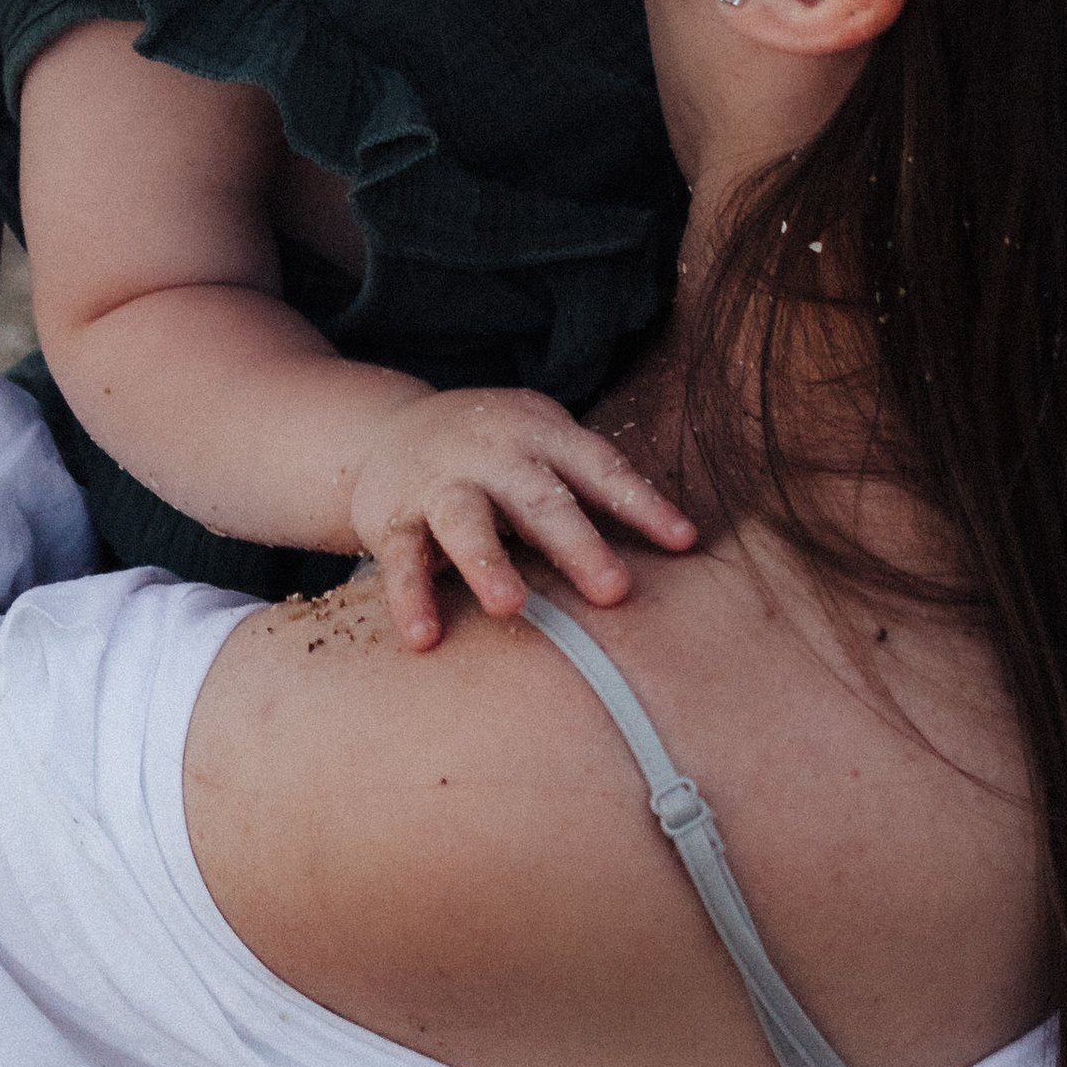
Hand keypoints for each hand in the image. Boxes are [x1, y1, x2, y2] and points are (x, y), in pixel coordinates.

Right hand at [349, 388, 696, 652]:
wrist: (382, 429)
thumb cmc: (493, 452)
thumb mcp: (542, 445)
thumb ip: (592, 485)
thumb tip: (682, 546)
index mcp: (541, 433)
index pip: (600, 468)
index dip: (641, 503)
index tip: (683, 542)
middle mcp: (491, 452)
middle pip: (540, 498)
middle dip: (577, 544)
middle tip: (614, 591)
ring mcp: (439, 482)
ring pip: (464, 519)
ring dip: (488, 562)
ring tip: (511, 607)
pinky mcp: (391, 515)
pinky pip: (402, 558)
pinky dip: (412, 597)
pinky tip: (425, 638)